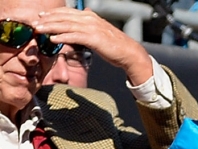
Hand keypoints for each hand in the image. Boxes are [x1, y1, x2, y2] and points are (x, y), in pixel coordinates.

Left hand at [34, 7, 152, 84]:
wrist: (129, 52)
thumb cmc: (115, 45)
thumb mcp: (101, 30)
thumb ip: (91, 22)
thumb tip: (85, 13)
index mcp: (89, 16)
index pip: (67, 12)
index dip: (53, 14)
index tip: (41, 17)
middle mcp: (88, 19)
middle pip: (63, 17)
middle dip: (47, 20)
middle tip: (35, 23)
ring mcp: (90, 28)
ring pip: (66, 25)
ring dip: (50, 27)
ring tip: (39, 30)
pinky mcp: (93, 38)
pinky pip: (73, 36)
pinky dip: (61, 37)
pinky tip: (52, 39)